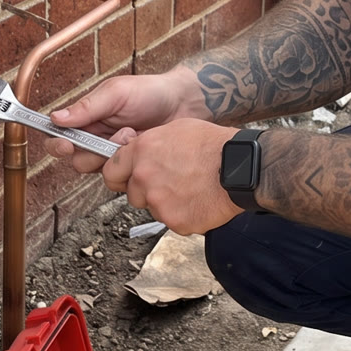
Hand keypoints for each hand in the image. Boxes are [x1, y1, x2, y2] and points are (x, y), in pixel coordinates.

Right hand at [49, 69, 208, 172]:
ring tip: (132, 135)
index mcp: (86, 117)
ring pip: (98, 170)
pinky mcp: (130, 165)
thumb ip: (87, 107)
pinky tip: (141, 145)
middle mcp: (96, 137)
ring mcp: (113, 153)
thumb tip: (56, 117)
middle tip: (112, 138)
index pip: (58, 135)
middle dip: (92, 152)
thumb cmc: (149, 92)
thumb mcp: (116, 93)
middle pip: (77, 160)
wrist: (183, 103)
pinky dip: (129, 161)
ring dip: (114, 154)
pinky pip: (119, 175)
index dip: (57, 144)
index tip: (67, 145)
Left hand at [101, 119, 242, 234]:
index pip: (110, 171)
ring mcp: (158, 202)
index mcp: (142, 152)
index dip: (120, 175)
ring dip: (166, 203)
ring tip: (190, 188)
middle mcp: (144, 177)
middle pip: (132, 193)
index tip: (127, 177)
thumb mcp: (176, 129)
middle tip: (170, 183)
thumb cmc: (214, 145)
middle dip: (146, 191)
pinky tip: (198, 200)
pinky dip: (184, 214)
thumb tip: (140, 154)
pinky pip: (172, 221)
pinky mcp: (174, 221)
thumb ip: (150, 145)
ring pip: (153, 208)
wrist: (239, 168)